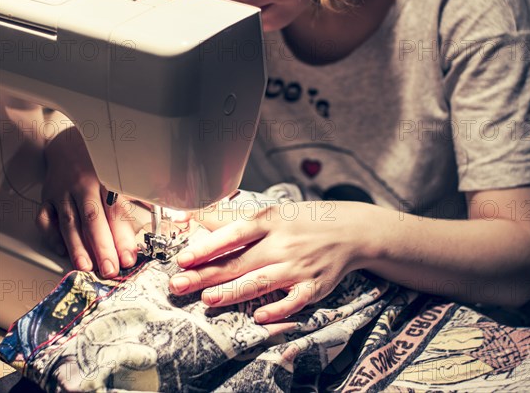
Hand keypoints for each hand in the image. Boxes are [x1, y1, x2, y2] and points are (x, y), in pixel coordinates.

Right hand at [35, 127, 145, 276]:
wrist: (70, 143)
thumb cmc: (100, 164)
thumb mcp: (122, 175)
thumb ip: (137, 197)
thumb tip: (157, 219)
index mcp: (107, 182)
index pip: (116, 214)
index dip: (123, 237)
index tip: (129, 257)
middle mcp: (84, 187)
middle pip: (93, 220)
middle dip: (102, 248)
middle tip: (110, 269)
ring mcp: (63, 193)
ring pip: (69, 222)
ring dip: (77, 247)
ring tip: (86, 266)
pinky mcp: (47, 197)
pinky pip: (46, 219)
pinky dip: (51, 236)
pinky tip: (61, 250)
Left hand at [170, 201, 365, 322]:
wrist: (351, 231)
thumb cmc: (305, 221)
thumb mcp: (274, 212)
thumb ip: (237, 217)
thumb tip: (199, 216)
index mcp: (271, 221)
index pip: (235, 233)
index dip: (208, 246)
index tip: (184, 258)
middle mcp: (282, 244)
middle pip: (240, 262)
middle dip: (207, 275)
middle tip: (178, 285)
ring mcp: (298, 267)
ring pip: (261, 282)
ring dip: (232, 293)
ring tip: (208, 299)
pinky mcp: (313, 286)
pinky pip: (293, 301)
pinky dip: (277, 310)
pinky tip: (258, 316)